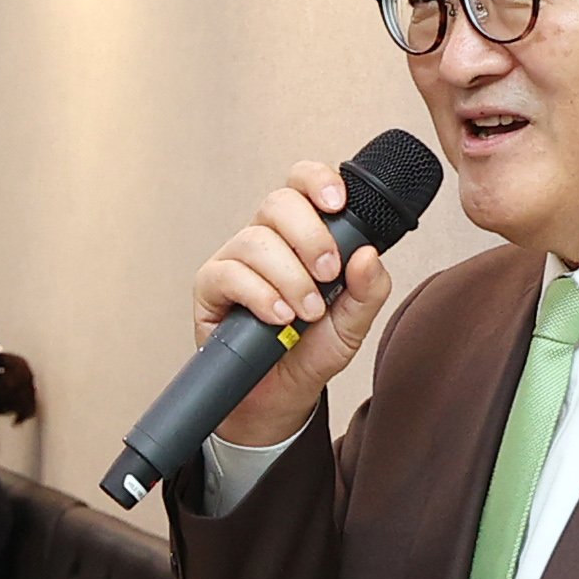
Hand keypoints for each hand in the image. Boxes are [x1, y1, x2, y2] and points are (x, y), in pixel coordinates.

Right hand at [193, 166, 402, 443]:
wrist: (279, 397)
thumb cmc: (311, 352)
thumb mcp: (353, 324)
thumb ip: (368, 290)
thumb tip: (368, 254)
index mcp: (302, 235)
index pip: (303, 184)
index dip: (318, 181)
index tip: (338, 203)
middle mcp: (267, 239)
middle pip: (278, 203)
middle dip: (311, 236)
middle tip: (328, 274)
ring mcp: (236, 260)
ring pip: (256, 240)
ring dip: (289, 277)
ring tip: (306, 312)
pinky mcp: (210, 287)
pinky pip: (229, 274)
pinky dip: (260, 295)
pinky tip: (278, 318)